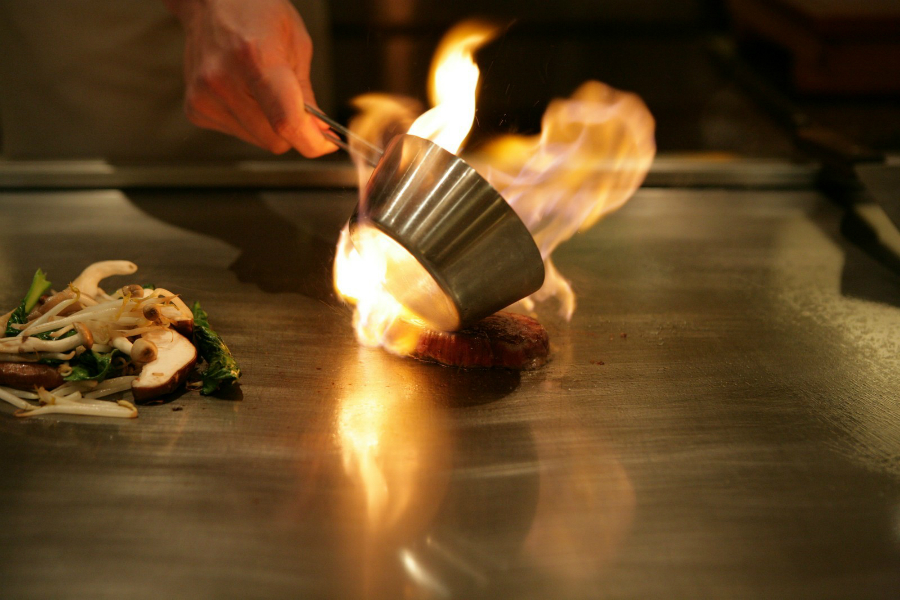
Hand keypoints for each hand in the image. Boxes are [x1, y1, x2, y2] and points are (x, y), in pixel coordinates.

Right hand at [164, 0, 335, 156]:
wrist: (211, 2)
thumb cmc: (258, 15)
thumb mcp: (297, 45)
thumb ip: (307, 93)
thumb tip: (319, 132)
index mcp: (255, 59)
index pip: (287, 123)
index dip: (313, 142)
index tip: (326, 143)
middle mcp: (223, 81)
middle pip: (275, 140)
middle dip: (292, 129)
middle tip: (292, 102)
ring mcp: (204, 97)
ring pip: (258, 140)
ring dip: (269, 124)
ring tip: (260, 87)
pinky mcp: (195, 109)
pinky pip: (239, 134)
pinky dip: (249, 121)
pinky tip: (241, 91)